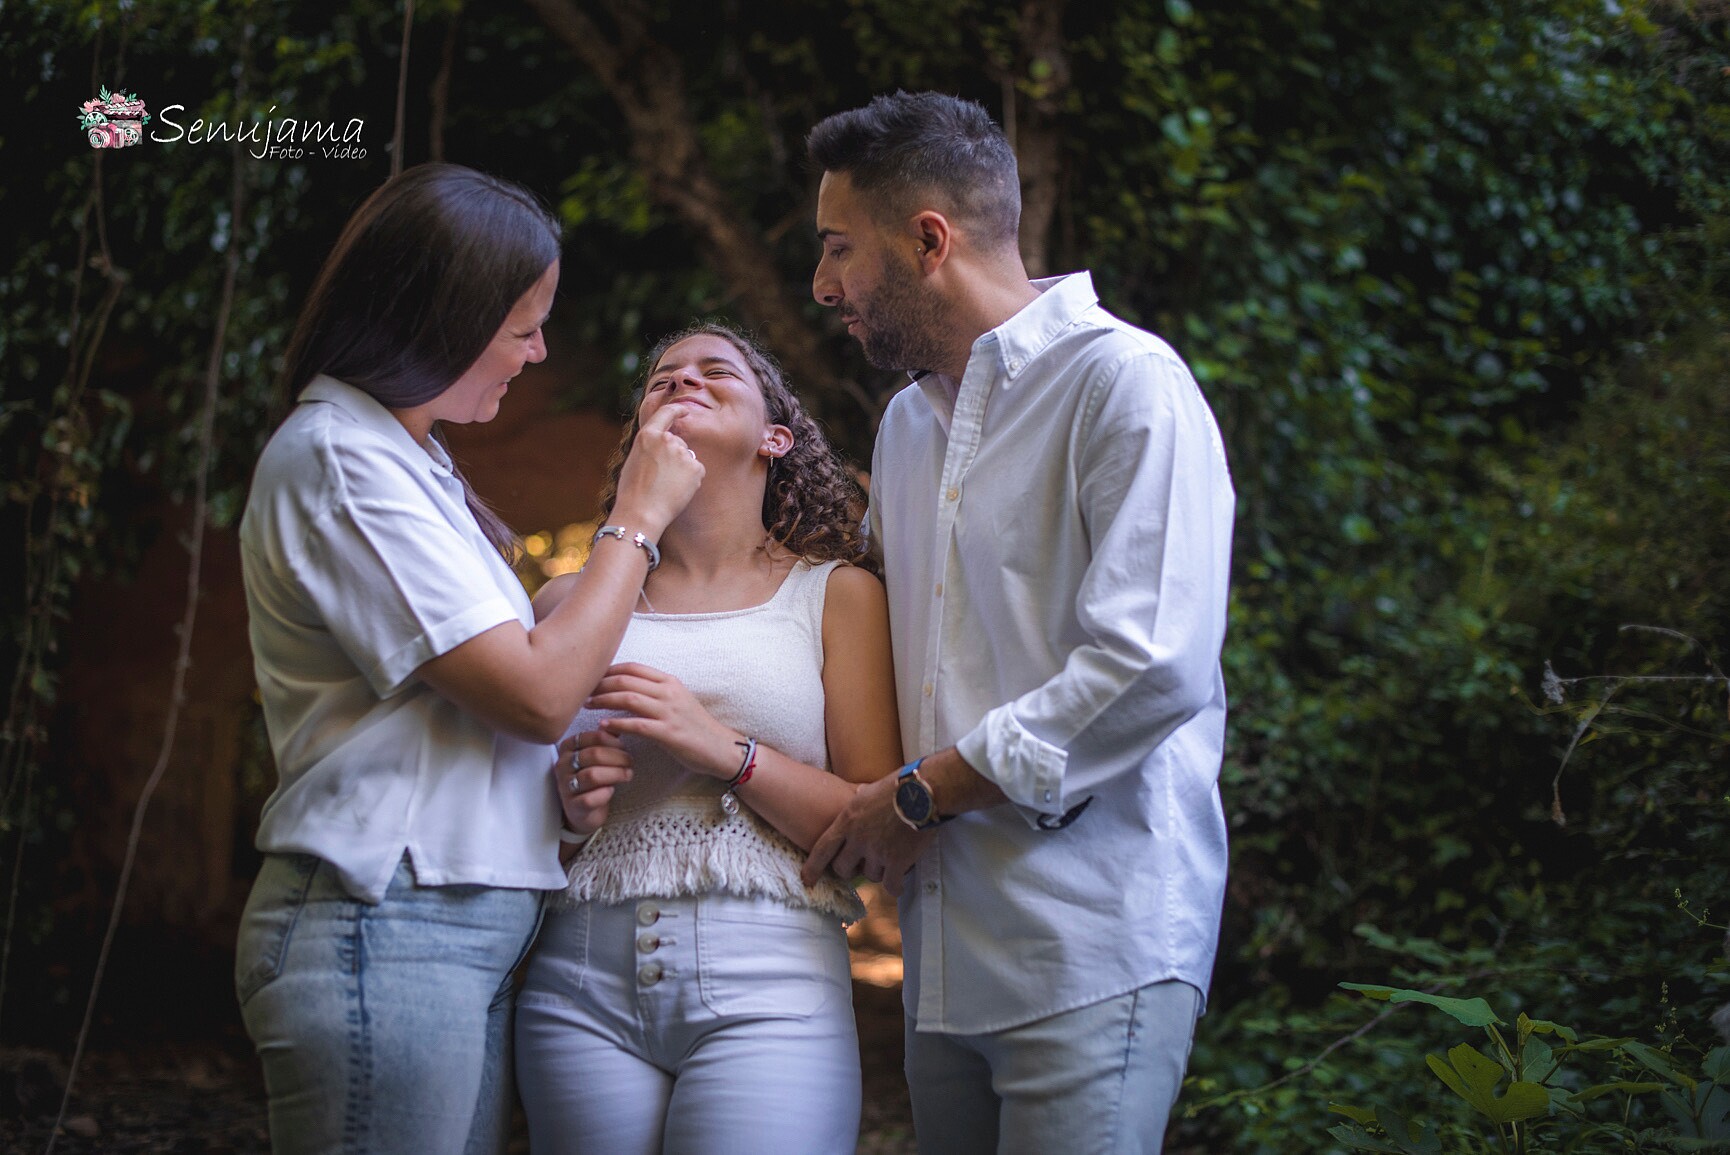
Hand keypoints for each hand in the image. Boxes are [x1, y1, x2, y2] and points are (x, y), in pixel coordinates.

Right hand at [556, 729, 632, 835]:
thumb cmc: (594, 778)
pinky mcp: (573, 806)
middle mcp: (563, 765)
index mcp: (568, 747)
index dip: (614, 741)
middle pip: (594, 755)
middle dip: (618, 758)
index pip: (594, 736)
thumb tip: (621, 724)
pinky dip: (605, 794)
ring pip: (592, 775)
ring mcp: (565, 786)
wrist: (584, 810)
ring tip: (628, 774)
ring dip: (616, 774)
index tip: (625, 748)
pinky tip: (612, 791)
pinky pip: (590, 798)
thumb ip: (606, 739)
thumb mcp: (598, 756)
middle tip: (630, 762)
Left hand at [587, 663, 738, 777]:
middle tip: (583, 691)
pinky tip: (604, 726)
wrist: (720, 747)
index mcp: (669, 681)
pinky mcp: (668, 733)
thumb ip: (654, 692)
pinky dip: (617, 724)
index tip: (592, 677)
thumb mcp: (676, 700)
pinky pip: (637, 725)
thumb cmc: (695, 725)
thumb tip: (626, 688)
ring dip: (604, 701)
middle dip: (601, 684)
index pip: (633, 667)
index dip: (609, 670)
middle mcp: (669, 692)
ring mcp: (669, 712)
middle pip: (626, 680)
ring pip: (629, 699)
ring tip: (588, 705)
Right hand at [612, 405, 703, 538]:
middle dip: (674, 457)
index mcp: (648, 435)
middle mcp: (667, 439)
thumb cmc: (632, 492)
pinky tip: (677, 491)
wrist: (642, 513)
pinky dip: (690, 481)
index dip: (678, 410)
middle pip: (678, 443)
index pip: (666, 413)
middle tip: (661, 479)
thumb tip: (663, 447)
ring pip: (687, 459)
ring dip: (681, 470)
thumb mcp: (635, 460)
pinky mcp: (696, 467)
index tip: (685, 410)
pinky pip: (696, 471)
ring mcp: (683, 453)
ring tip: (666, 487)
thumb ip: (651, 448)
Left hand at [801, 773, 934, 896]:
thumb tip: (858, 793)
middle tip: (860, 865)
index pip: (822, 849)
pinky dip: (895, 886)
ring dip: (878, 872)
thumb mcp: (868, 790)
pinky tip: (898, 883)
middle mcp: (858, 838)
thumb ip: (858, 802)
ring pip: (870, 876)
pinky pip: (891, 885)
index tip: (807, 879)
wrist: (924, 791)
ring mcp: (877, 852)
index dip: (813, 867)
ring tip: (889, 862)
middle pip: (842, 868)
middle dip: (849, 870)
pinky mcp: (898, 861)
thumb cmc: (899, 785)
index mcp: (848, 820)